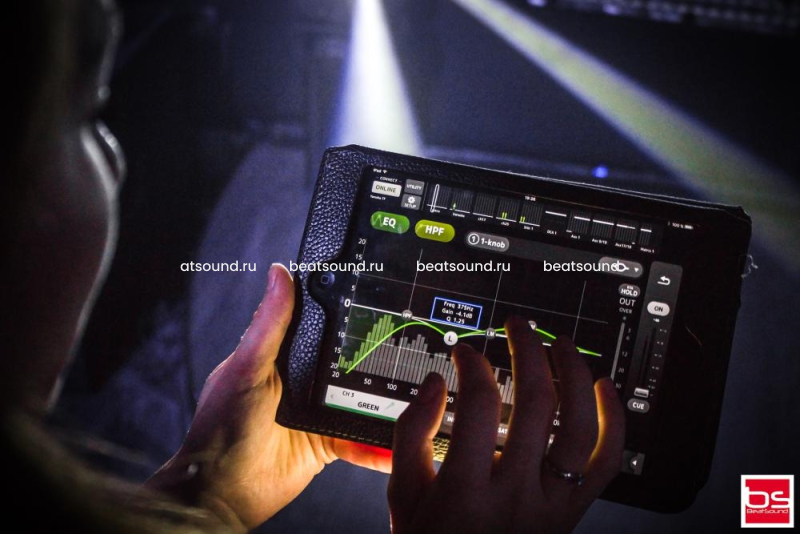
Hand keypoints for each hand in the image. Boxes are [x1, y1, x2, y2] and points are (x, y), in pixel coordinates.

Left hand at [146, 264, 391, 530]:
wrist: (224, 491)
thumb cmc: (222, 426)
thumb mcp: (247, 367)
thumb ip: (269, 324)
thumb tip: (280, 273)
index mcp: (281, 354)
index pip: (318, 323)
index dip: (345, 310)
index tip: (377, 295)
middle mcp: (302, 379)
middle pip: (348, 359)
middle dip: (376, 355)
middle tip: (412, 344)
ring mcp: (318, 410)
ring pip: (361, 398)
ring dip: (385, 399)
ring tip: (418, 391)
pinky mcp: (329, 441)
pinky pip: (361, 438)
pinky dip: (379, 442)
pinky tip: (400, 440)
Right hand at [388, 317, 624, 533]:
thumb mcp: (403, 495)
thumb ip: (411, 434)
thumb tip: (434, 383)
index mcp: (465, 490)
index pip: (478, 405)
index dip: (472, 366)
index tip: (466, 354)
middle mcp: (515, 495)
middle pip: (535, 403)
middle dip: (527, 350)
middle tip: (518, 326)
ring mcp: (551, 505)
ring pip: (578, 426)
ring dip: (573, 374)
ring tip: (561, 344)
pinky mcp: (572, 511)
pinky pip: (606, 463)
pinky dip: (613, 421)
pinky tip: (604, 388)